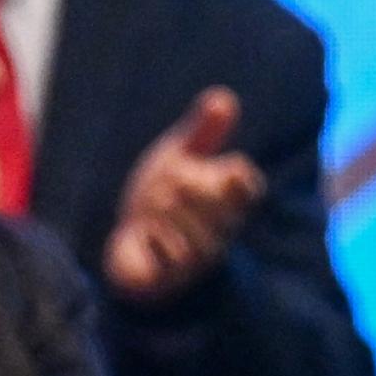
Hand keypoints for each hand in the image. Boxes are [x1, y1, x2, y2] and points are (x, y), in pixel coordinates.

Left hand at [101, 87, 263, 307]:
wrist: (126, 247)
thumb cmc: (157, 200)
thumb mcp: (177, 157)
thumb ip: (202, 131)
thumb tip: (224, 97)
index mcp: (227, 203)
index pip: (248, 188)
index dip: (237, 176)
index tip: (221, 168)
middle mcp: (220, 233)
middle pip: (219, 205)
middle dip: (189, 186)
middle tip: (168, 182)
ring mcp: (198, 259)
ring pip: (196, 231)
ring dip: (167, 212)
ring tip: (152, 207)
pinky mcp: (173, 278)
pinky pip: (171, 254)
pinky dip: (153, 237)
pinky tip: (143, 233)